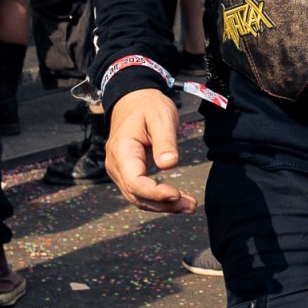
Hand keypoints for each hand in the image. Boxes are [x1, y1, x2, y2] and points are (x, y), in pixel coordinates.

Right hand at [106, 89, 196, 213]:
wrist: (134, 100)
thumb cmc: (149, 106)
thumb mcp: (161, 117)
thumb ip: (165, 142)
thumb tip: (169, 165)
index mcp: (122, 151)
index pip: (135, 182)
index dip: (155, 193)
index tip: (177, 194)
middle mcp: (116, 165)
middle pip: (137, 195)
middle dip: (164, 204)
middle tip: (191, 206)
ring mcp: (120, 171)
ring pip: (138, 198)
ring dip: (163, 206)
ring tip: (189, 206)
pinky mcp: (128, 173)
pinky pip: (140, 192)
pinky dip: (158, 199)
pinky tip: (177, 200)